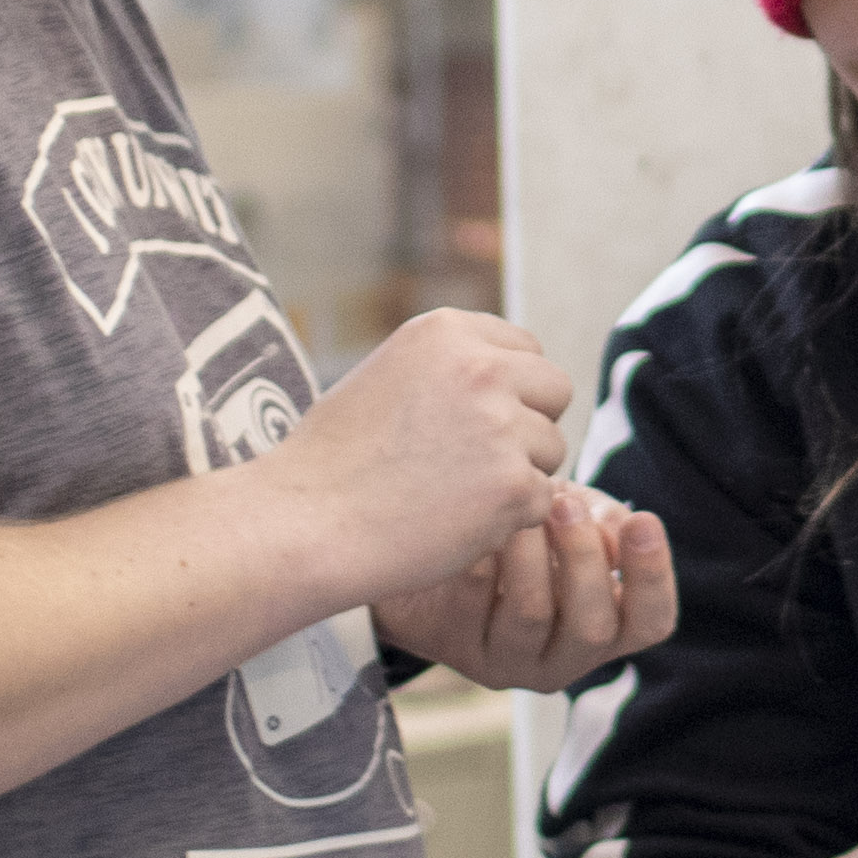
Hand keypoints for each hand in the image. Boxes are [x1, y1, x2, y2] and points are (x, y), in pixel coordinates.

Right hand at [266, 308, 570, 603]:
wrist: (302, 525)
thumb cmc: (332, 461)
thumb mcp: (388, 376)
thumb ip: (451, 366)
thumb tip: (514, 373)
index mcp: (447, 332)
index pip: (527, 349)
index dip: (510, 389)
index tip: (473, 421)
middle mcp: (481, 368)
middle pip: (555, 391)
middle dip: (529, 425)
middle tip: (475, 461)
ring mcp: (500, 426)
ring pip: (551, 449)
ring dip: (517, 474)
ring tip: (451, 493)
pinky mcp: (511, 484)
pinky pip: (540, 500)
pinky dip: (508, 519)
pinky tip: (454, 522)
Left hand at [381, 484, 676, 692]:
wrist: (444, 556)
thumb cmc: (531, 538)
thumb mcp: (577, 523)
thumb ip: (605, 523)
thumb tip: (615, 528)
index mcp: (609, 631)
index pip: (652, 621)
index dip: (654, 575)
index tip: (643, 519)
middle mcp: (564, 660)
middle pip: (592, 629)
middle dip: (584, 559)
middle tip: (566, 505)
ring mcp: (508, 661)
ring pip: (530, 614)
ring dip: (531, 554)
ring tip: (522, 507)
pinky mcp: (457, 646)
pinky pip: (474, 601)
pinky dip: (484, 556)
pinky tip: (481, 521)